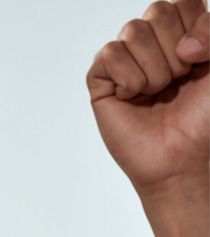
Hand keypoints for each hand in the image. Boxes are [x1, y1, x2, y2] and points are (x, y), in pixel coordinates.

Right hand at [88, 0, 208, 198]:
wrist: (186, 157)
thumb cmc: (207, 118)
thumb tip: (183, 47)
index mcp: (184, 34)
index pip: (182, 2)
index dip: (195, 29)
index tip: (201, 60)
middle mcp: (153, 44)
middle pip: (157, 11)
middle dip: (175, 51)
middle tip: (179, 81)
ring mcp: (125, 60)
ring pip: (133, 31)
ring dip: (155, 69)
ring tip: (158, 93)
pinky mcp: (100, 79)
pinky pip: (110, 54)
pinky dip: (129, 79)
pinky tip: (134, 98)